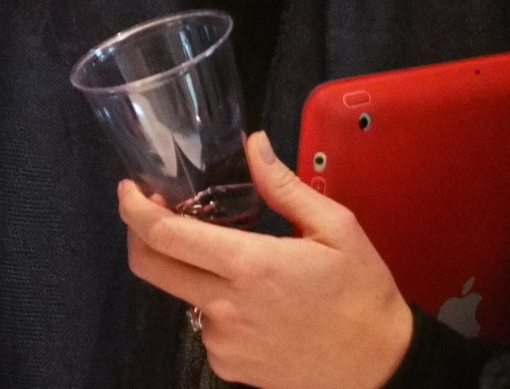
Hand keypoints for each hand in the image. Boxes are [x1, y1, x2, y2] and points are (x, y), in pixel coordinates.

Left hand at [119, 131, 414, 388]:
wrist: (380, 369)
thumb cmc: (361, 291)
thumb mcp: (335, 227)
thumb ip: (284, 186)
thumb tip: (254, 144)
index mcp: (248, 265)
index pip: (163, 236)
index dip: (133, 209)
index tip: (129, 188)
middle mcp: (223, 307)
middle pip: (149, 268)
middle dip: (138, 234)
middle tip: (154, 211)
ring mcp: (221, 343)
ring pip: (181, 296)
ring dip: (191, 271)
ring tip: (235, 261)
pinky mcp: (227, 368)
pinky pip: (204, 327)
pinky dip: (214, 305)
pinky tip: (253, 300)